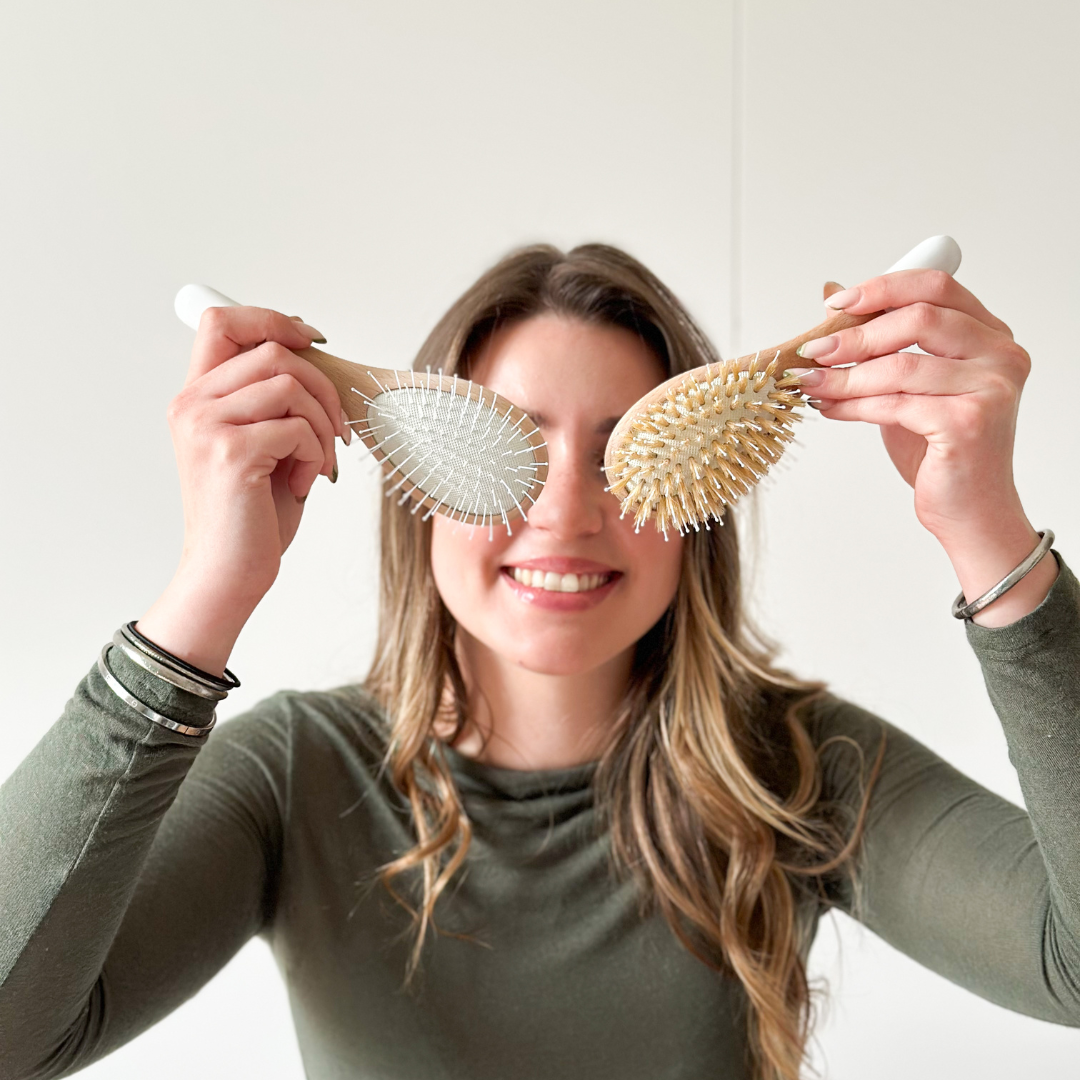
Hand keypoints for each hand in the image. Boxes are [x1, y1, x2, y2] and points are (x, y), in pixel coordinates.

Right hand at [137, 306, 348, 670]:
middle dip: (323, 387)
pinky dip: (315, 455)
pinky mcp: (230, 452)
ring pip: (290, 384)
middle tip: (337, 431)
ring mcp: (206, 426)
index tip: (314, 341)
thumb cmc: (252, 513)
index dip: (274, 319)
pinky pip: (297, 427)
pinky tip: (303, 483)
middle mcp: (191, 404)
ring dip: (322, 424)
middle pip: (273, 350)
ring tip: (317, 463)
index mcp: (196, 397)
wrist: (228, 572)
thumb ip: (271, 399)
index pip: (223, 321)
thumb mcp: (261, 443)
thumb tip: (314, 357)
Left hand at [792, 270, 1055, 625]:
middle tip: (813, 351)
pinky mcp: (969, 424)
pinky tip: (829, 408)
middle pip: (919, 318)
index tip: (836, 304)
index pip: (936, 286)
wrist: (969, 509)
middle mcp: (1001, 354)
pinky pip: (895, 404)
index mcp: (990, 335)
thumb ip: (884, 343)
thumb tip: (832, 299)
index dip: (882, 288)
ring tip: (811, 384)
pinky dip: (852, 406)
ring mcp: (990, 388)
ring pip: (901, 365)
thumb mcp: (910, 384)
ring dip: (845, 375)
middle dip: (855, 334)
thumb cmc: (940, 447)